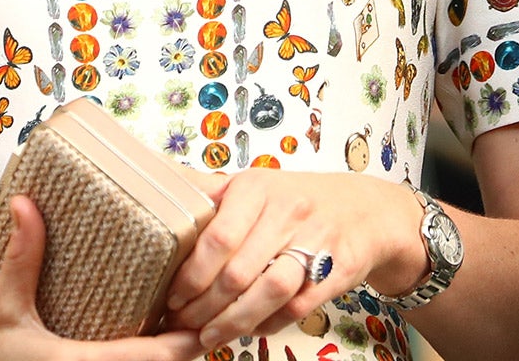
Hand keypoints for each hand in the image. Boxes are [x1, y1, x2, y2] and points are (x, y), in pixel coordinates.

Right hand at [0, 196, 206, 360]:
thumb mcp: (1, 307)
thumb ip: (21, 259)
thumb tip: (27, 203)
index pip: (156, 358)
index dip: (188, 339)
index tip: (205, 312)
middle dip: (185, 346)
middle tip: (200, 309)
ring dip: (165, 356)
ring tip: (179, 323)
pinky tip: (145, 341)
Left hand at [162, 171, 425, 348]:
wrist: (364, 210)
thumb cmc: (296, 200)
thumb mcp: (253, 184)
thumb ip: (207, 192)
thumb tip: (154, 184)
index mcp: (257, 188)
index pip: (218, 237)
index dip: (191, 274)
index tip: (171, 295)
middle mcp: (287, 211)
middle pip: (239, 271)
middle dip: (204, 306)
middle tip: (182, 323)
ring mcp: (316, 241)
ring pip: (269, 292)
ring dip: (234, 322)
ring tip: (209, 335)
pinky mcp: (338, 268)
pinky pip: (298, 307)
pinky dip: (269, 324)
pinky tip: (249, 330)